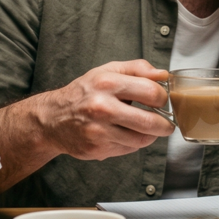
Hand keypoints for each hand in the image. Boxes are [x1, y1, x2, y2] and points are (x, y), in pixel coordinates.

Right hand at [36, 59, 173, 160]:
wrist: (52, 119)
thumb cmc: (83, 93)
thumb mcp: (107, 71)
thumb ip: (138, 69)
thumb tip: (164, 75)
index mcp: (107, 83)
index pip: (151, 92)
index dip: (163, 98)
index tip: (161, 101)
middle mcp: (102, 108)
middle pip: (150, 122)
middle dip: (164, 125)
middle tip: (166, 124)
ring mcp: (99, 131)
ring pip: (142, 139)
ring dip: (149, 135)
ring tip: (144, 128)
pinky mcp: (97, 149)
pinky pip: (128, 149)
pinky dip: (131, 143)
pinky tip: (123, 134)